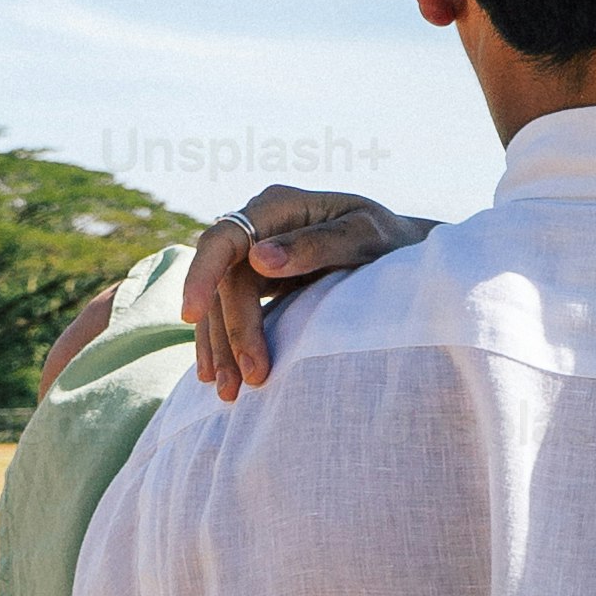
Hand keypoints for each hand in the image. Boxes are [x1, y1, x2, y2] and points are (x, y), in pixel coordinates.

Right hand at [179, 184, 429, 399]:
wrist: (404, 252)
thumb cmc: (391, 240)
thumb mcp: (365, 237)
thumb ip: (317, 244)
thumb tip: (259, 258)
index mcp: (279, 205)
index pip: (225, 238)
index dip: (202, 274)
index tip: (191, 314)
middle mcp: (259, 225)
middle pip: (225, 280)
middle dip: (230, 331)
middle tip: (247, 379)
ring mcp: (255, 252)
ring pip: (220, 301)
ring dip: (220, 346)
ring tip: (229, 391)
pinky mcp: (258, 280)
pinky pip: (229, 312)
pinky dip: (222, 343)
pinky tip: (217, 374)